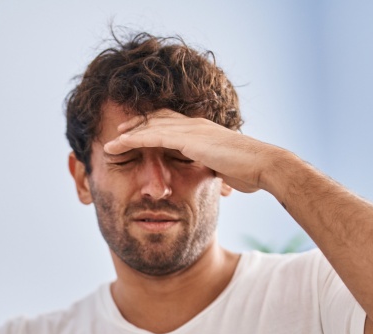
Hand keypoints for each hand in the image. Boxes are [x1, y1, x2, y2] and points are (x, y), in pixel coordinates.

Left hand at [103, 109, 285, 193]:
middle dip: (136, 125)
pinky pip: (152, 137)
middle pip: (157, 120)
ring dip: (128, 133)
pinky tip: (117, 144)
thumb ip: (213, 167)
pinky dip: (132, 139)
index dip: (152, 126)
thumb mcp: (224, 167)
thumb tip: (213, 176)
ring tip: (110, 140)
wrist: (262, 166)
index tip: (137, 133)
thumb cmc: (249, 171)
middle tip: (117, 132)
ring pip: (150, 127)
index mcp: (203, 130)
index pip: (172, 123)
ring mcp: (190, 130)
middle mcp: (194, 125)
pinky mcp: (187, 140)